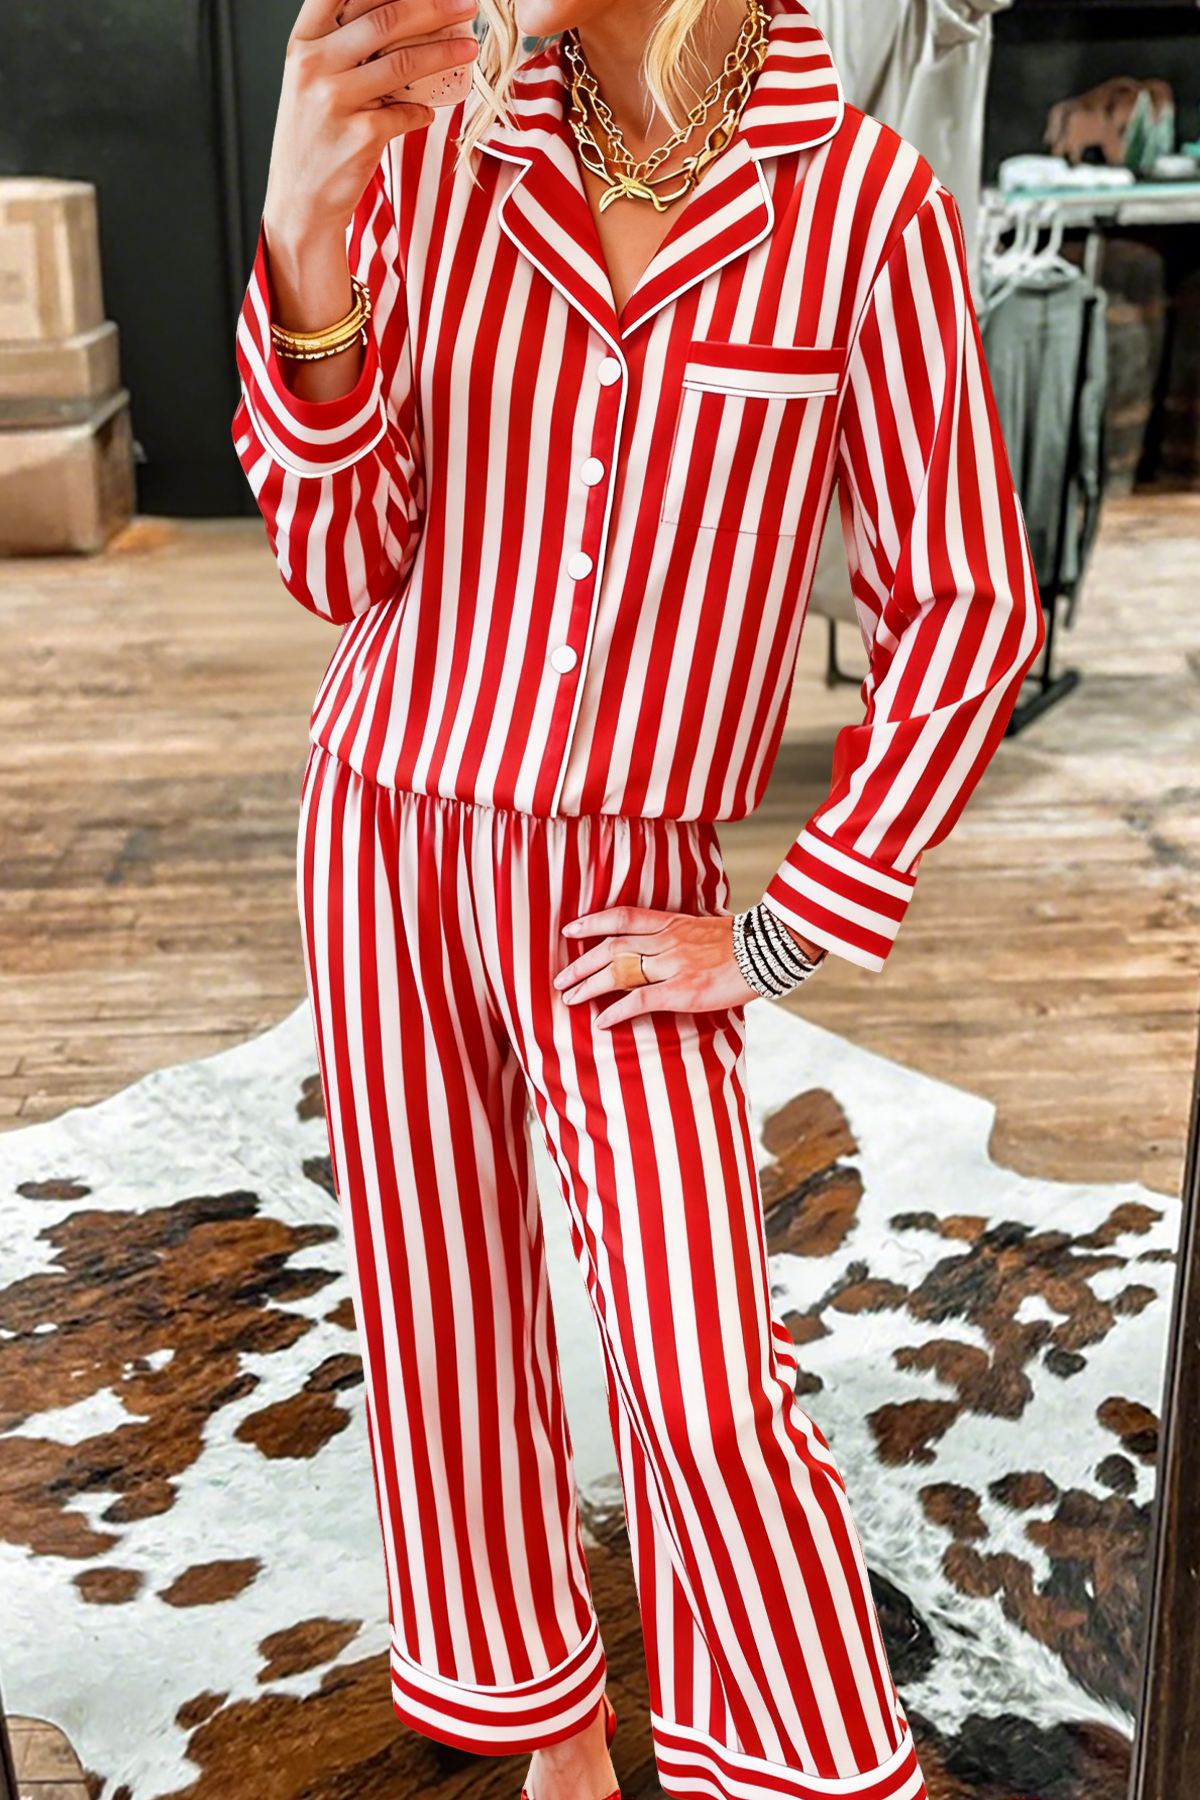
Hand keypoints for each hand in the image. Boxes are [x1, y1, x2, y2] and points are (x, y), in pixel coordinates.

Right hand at [263, 0, 479, 242]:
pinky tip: (429, 110)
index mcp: (303, 44)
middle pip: (384, 19)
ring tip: (469, 48)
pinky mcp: (361, 134)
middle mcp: (314, 65)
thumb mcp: (311, 83)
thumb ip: (342, 49)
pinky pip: (407, 112)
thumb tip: (403, 21)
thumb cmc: (313, 139)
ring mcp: (336, 100)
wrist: (300, 203)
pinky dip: (424, 110)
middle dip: (433, 7)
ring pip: (404, 61)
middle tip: (465, 6)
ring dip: (445, 52)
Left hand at [555, 906, 825, 1028]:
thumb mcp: (708, 929)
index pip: (622, 917)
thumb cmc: (744, 944)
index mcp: (673, 923)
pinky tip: (602, 1020)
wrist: (771, 950)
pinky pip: (640, 1000)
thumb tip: (667, 945)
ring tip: (569, 998)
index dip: (592, 922)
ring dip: (589, 986)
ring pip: (619, 972)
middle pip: (612, 948)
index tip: (569, 929)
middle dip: (581, 963)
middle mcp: (667, 941)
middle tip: (559, 978)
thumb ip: (683, 936)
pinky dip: (617, 1011)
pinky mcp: (682, 991)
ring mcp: (673, 966)